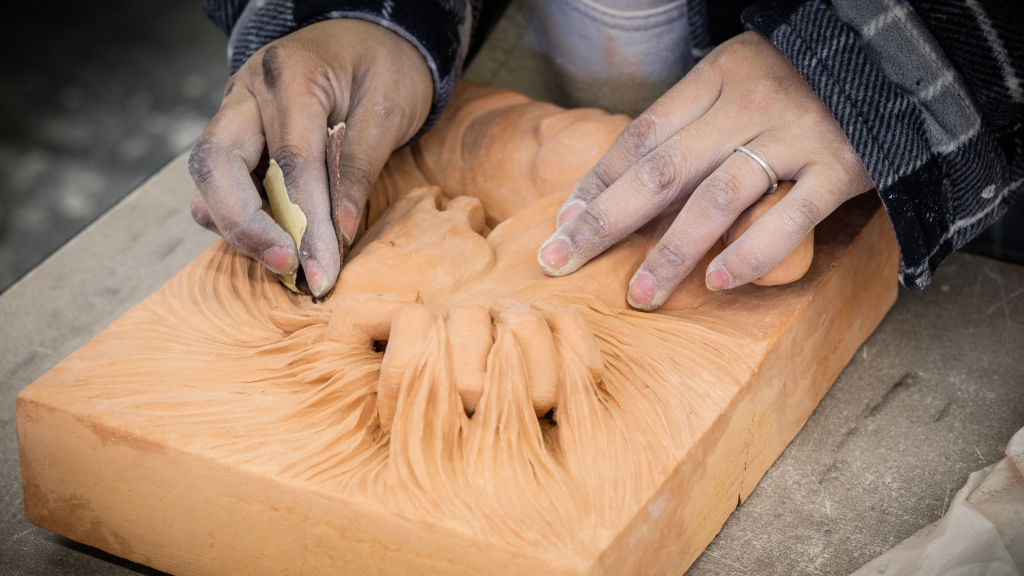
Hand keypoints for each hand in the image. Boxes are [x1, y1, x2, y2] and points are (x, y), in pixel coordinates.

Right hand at [188, 19, 432, 296]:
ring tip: (287, 258)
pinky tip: (277, 234)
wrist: (370, 34)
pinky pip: (218, 183)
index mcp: (290, 75)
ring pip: (207, 179)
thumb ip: (359, 167)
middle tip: (288, 266)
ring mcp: (233, 111)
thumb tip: (339, 232)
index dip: (306, 224)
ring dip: (238, 226)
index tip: (322, 272)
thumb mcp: (389, 108)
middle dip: (247, 227)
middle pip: (216, 166)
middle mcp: (247, 91)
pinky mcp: (234, 133)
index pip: (290, 161)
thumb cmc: (385, 66)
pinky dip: (239, 215)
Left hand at [536, 31, 873, 309]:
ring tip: (638, 294)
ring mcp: (797, 135)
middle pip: (662, 170)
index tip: (563, 223)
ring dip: (670, 253)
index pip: (641, 136)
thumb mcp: (742, 79)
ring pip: (717, 199)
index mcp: (718, 76)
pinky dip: (752, 254)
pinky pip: (789, 219)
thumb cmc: (806, 81)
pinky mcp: (842, 168)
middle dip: (604, 221)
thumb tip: (629, 181)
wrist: (899, 62)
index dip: (597, 182)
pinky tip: (718, 283)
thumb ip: (694, 122)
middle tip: (561, 261)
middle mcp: (751, 103)